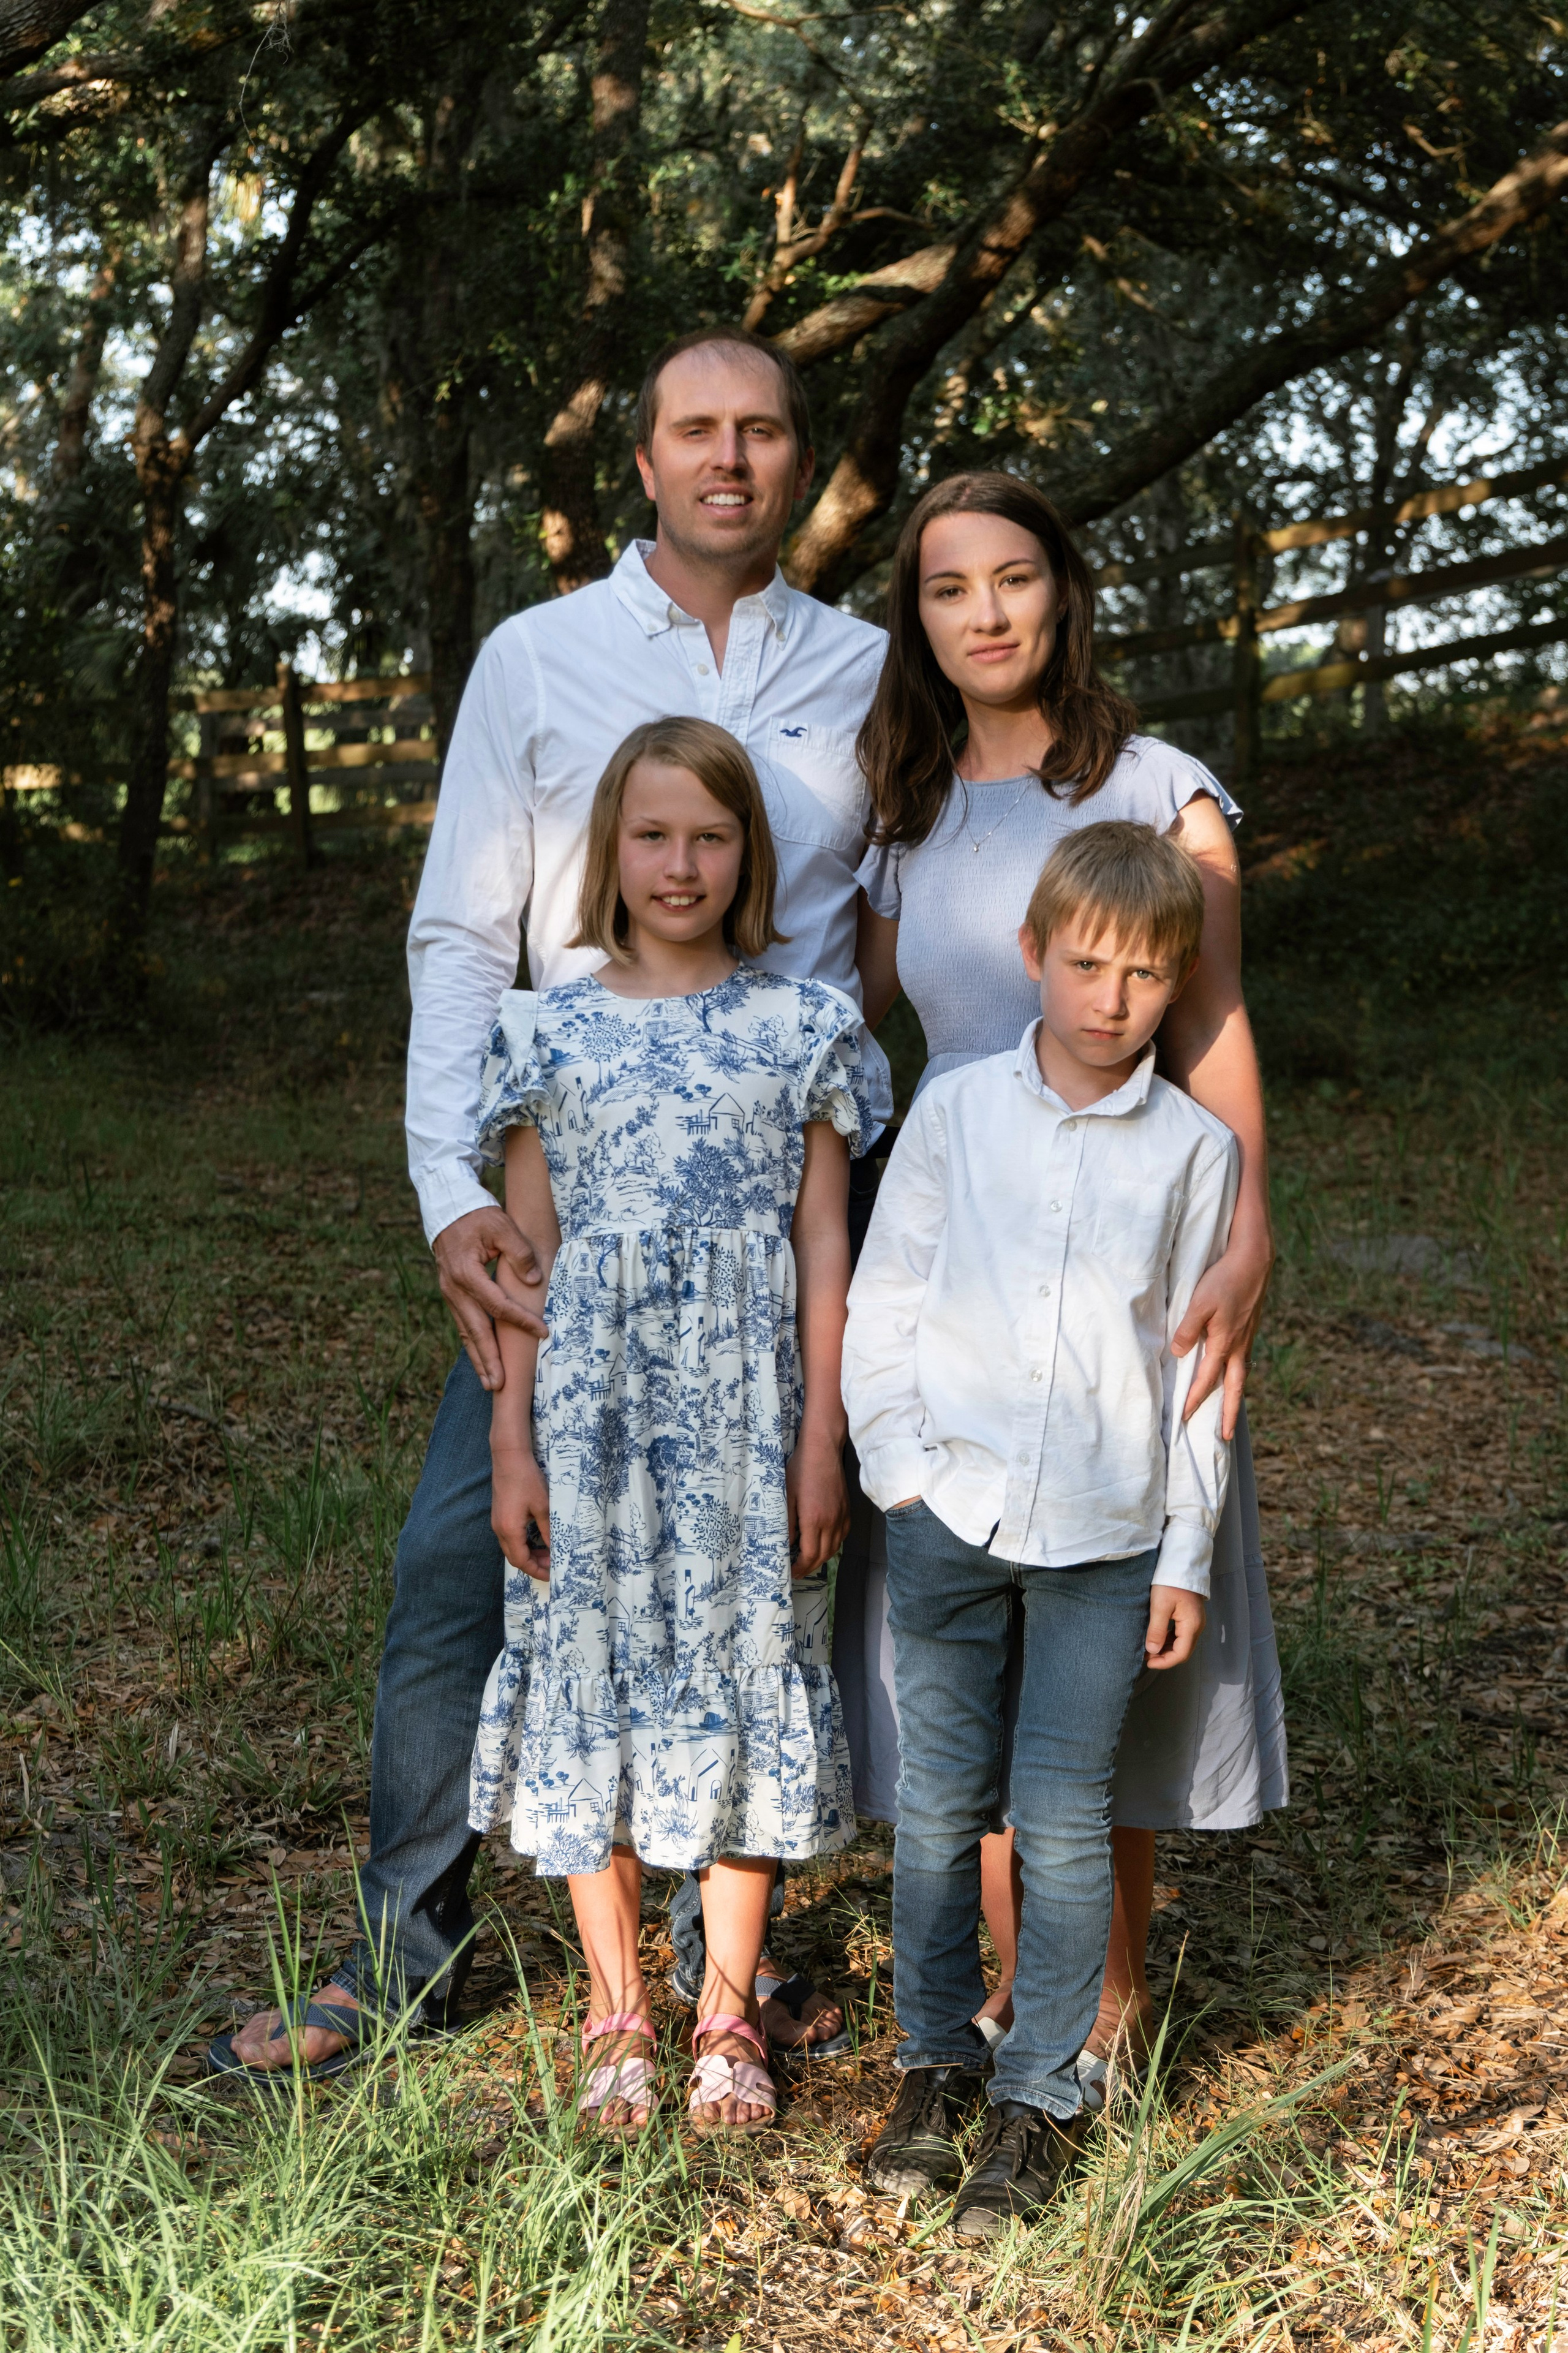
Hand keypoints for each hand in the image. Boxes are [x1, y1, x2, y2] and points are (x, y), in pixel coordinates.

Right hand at [433, 1204, 546, 1389]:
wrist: (449, 1209)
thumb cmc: (478, 1217)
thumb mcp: (502, 1226)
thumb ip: (520, 1252)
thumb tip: (535, 1280)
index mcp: (466, 1273)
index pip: (498, 1305)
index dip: (521, 1320)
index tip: (543, 1332)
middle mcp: (454, 1289)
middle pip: (474, 1330)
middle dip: (489, 1359)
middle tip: (500, 1384)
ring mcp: (450, 1294)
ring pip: (466, 1332)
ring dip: (479, 1358)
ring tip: (491, 1383)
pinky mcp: (453, 1295)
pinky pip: (463, 1324)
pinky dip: (473, 1344)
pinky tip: (483, 1360)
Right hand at [492, 1443, 550, 1578]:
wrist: (509, 1457)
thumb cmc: (527, 1479)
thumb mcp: (543, 1506)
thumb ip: (548, 1530)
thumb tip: (555, 1549)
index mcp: (509, 1530)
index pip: (521, 1561)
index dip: (537, 1571)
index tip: (552, 1575)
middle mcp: (499, 1529)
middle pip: (515, 1557)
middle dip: (534, 1564)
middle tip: (554, 1564)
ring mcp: (497, 1522)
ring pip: (512, 1548)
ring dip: (529, 1554)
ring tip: (549, 1552)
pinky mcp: (499, 1515)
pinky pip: (510, 1537)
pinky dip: (523, 1544)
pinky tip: (537, 1539)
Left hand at [786, 1422, 849, 1574]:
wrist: (823, 1450)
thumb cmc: (801, 1470)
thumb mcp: (787, 1496)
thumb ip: (787, 1523)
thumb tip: (787, 1543)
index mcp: (813, 1520)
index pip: (809, 1555)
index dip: (800, 1568)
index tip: (791, 1572)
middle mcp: (831, 1522)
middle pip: (823, 1556)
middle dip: (810, 1567)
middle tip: (798, 1571)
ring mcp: (841, 1516)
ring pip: (835, 1547)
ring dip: (822, 1558)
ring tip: (809, 1561)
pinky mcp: (847, 1509)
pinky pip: (842, 1535)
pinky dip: (833, 1545)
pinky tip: (824, 1543)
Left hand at [1144, 1583, 1204, 1669]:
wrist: (1181, 1563)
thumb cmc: (1170, 1583)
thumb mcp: (1160, 1606)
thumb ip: (1157, 1630)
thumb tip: (1152, 1651)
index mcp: (1191, 1626)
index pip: (1181, 1654)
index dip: (1165, 1662)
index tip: (1148, 1662)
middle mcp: (1197, 1626)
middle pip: (1183, 1651)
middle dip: (1164, 1656)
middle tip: (1146, 1656)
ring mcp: (1194, 1621)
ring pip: (1181, 1643)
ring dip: (1166, 1648)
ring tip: (1148, 1648)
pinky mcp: (1190, 1616)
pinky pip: (1180, 1634)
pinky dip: (1168, 1639)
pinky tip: (1156, 1637)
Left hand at [1169, 1232, 1273, 1440]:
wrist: (1254, 1260)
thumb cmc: (1224, 1279)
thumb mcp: (1199, 1303)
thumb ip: (1187, 1330)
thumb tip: (1178, 1354)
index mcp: (1225, 1343)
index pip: (1207, 1380)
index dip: (1194, 1399)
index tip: (1184, 1417)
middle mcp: (1239, 1346)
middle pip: (1234, 1388)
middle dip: (1227, 1413)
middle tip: (1224, 1436)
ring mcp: (1247, 1337)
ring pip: (1241, 1374)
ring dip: (1234, 1395)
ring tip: (1229, 1412)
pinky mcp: (1249, 1328)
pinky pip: (1243, 1360)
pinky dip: (1237, 1375)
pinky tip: (1232, 1373)